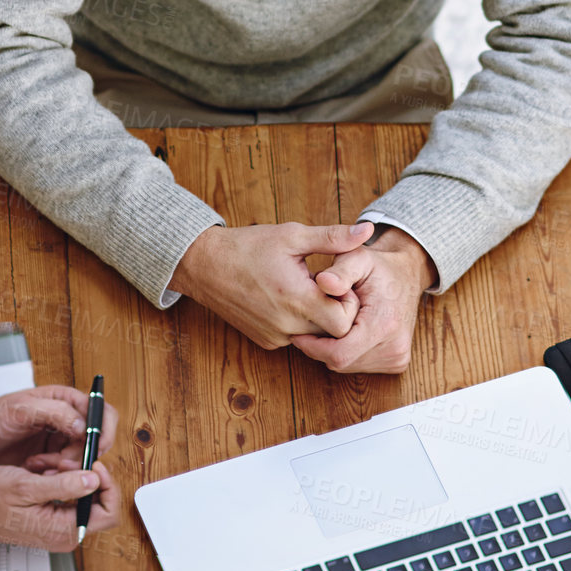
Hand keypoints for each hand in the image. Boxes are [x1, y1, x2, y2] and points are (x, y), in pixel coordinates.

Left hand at [0, 386, 118, 469]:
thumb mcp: (20, 410)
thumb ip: (54, 412)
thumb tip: (84, 425)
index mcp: (64, 400)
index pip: (101, 411)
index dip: (104, 431)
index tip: (95, 450)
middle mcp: (66, 419)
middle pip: (95, 439)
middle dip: (84, 455)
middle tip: (61, 465)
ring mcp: (59, 439)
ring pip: (82, 457)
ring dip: (68, 467)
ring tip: (41, 466)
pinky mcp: (51, 457)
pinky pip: (67, 470)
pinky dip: (58, 475)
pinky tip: (37, 471)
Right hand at [0, 463, 118, 550]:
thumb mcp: (27, 486)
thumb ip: (64, 485)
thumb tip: (95, 479)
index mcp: (64, 531)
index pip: (108, 511)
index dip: (107, 484)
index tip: (92, 463)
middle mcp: (66, 534)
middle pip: (97, 501)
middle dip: (83, 475)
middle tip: (62, 461)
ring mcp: (58, 528)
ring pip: (81, 494)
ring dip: (67, 473)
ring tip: (43, 464)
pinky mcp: (51, 520)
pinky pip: (66, 496)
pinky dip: (57, 479)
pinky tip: (39, 470)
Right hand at [170, 221, 374, 350]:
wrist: (203, 265)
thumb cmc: (247, 246)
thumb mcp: (292, 236)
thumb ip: (332, 237)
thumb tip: (366, 230)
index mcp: (297, 298)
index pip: (344, 321)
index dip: (347, 302)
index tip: (335, 282)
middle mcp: (286, 324)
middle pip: (332, 332)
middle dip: (335, 310)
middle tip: (322, 286)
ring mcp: (274, 336)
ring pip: (314, 336)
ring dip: (315, 317)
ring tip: (302, 290)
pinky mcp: (265, 340)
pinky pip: (294, 337)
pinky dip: (296, 322)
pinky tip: (283, 300)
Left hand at [291, 227, 436, 373]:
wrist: (406, 274)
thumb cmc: (378, 266)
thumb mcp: (358, 258)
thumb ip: (340, 271)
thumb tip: (322, 281)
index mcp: (384, 324)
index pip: (339, 354)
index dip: (312, 346)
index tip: (296, 331)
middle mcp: (395, 347)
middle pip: (340, 362)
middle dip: (319, 345)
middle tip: (312, 322)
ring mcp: (397, 357)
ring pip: (347, 366)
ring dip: (331, 348)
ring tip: (330, 322)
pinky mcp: (396, 362)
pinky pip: (358, 364)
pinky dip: (345, 351)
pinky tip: (343, 331)